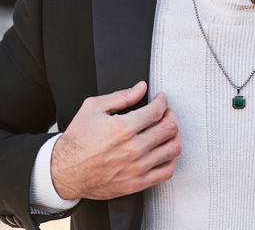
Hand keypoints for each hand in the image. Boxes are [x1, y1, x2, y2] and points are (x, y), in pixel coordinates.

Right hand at [51, 82, 181, 199]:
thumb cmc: (78, 138)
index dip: (163, 101)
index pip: (157, 111)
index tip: (161, 99)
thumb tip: (142, 87)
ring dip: (175, 135)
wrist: (63, 171)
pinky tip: (165, 150)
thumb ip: (122, 96)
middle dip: (171, 115)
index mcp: (122, 128)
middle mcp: (132, 149)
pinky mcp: (136, 184)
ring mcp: (136, 168)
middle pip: (169, 128)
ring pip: (173, 149)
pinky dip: (172, 158)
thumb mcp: (94, 108)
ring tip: (168, 129)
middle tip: (166, 112)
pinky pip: (166, 172)